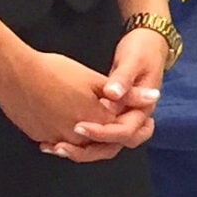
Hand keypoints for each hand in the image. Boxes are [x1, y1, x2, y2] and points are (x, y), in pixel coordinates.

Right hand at [0, 49, 120, 154]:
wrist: (14, 73)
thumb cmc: (55, 71)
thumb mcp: (94, 79)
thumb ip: (127, 94)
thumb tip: (153, 97)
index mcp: (96, 121)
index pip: (120, 131)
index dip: (125, 121)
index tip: (122, 112)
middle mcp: (77, 136)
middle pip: (100, 144)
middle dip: (107, 133)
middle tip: (104, 115)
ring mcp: (55, 139)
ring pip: (78, 146)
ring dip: (85, 137)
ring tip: (84, 119)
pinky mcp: (38, 137)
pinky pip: (56, 143)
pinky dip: (64, 136)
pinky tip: (63, 122)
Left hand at [60, 29, 165, 162]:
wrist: (146, 46)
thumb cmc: (142, 53)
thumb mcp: (133, 64)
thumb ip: (123, 81)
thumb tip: (113, 94)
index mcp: (142, 110)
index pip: (124, 132)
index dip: (102, 132)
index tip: (79, 126)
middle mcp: (130, 120)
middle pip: (110, 147)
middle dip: (85, 150)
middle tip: (60, 146)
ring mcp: (118, 120)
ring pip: (99, 146)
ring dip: (77, 150)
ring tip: (52, 146)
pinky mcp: (106, 116)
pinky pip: (91, 137)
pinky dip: (73, 142)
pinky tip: (50, 141)